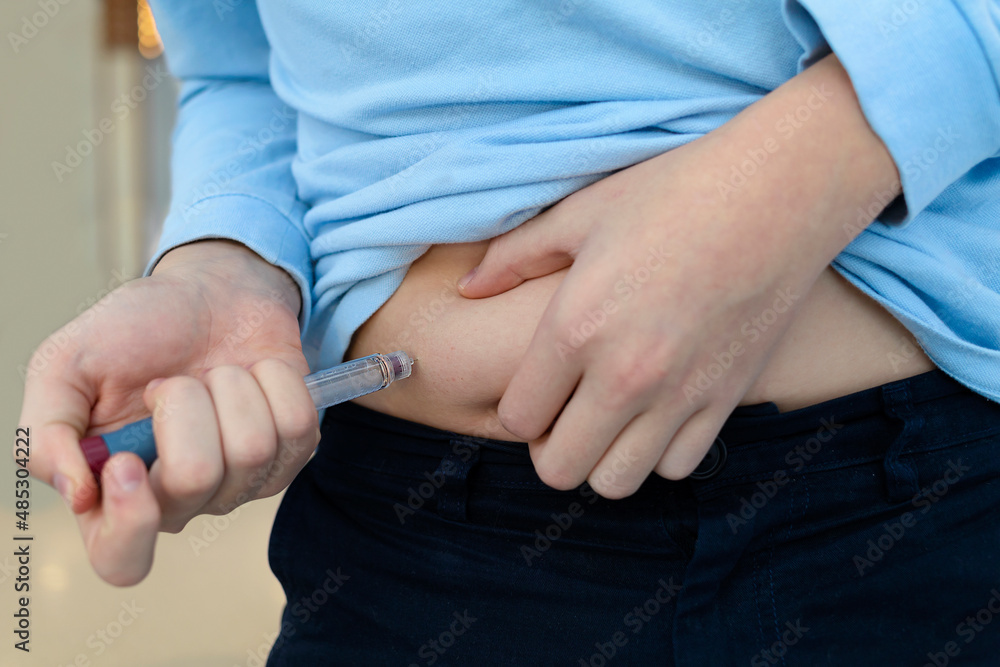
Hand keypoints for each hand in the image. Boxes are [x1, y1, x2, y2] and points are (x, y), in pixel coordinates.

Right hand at [17, 239, 319, 584]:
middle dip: (184, 404)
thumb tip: (76, 492)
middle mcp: (181, 500)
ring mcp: (242, 481)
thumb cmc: (137, 329)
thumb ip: (46, 430)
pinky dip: (275, 381)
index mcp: (114, 493)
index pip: (123, 560)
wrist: (209, 290)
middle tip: (171, 380)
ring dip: (231, 387)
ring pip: (252, 450)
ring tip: (214, 373)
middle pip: (195, 482)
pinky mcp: (292, 453)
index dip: (131, 523)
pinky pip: (299, 427)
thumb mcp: (65, 364)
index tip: (128, 462)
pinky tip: (254, 374)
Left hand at [458, 55, 898, 497]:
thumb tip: (469, 288)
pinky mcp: (727, 400)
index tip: (534, 388)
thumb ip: (514, 257)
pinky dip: (659, 451)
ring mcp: (680, 395)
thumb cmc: (673, 192)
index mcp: (576, 328)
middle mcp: (624, 375)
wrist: (780, 192)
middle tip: (563, 413)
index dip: (517, 409)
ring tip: (609, 418)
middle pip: (560, 469)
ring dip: (603, 458)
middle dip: (550, 449)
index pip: (517, 418)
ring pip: (617, 482)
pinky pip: (676, 466)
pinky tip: (658, 411)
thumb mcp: (581, 213)